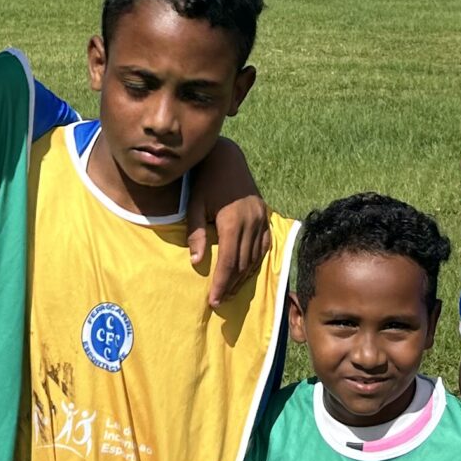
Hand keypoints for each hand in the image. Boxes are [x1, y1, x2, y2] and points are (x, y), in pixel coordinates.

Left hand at [188, 140, 269, 306]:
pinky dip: (255, 261)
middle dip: (231, 285)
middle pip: (242, 263)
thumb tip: (196, 262)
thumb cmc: (206, 181)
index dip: (221, 283)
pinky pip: (264, 245)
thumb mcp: (195, 205)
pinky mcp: (265, 215)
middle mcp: (251, 222)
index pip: (228, 262)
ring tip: (230, 291)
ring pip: (255, 256)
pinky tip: (246, 272)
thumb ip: (196, 233)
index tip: (214, 301)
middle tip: (220, 302)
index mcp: (233, 222)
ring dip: (243, 277)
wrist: (227, 158)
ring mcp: (261, 219)